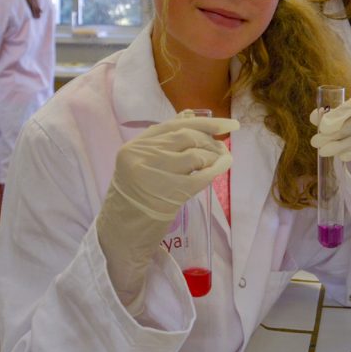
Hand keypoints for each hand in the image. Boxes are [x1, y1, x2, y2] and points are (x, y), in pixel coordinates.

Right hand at [96, 115, 238, 305]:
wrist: (121, 235)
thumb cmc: (134, 199)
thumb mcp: (142, 164)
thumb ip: (164, 140)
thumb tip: (191, 116)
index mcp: (134, 146)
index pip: (174, 125)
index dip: (206, 122)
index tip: (229, 124)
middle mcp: (142, 156)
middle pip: (187, 137)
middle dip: (211, 141)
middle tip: (224, 147)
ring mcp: (156, 173)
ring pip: (196, 154)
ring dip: (215, 156)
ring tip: (222, 160)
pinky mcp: (170, 193)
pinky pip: (201, 175)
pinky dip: (217, 169)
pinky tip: (224, 166)